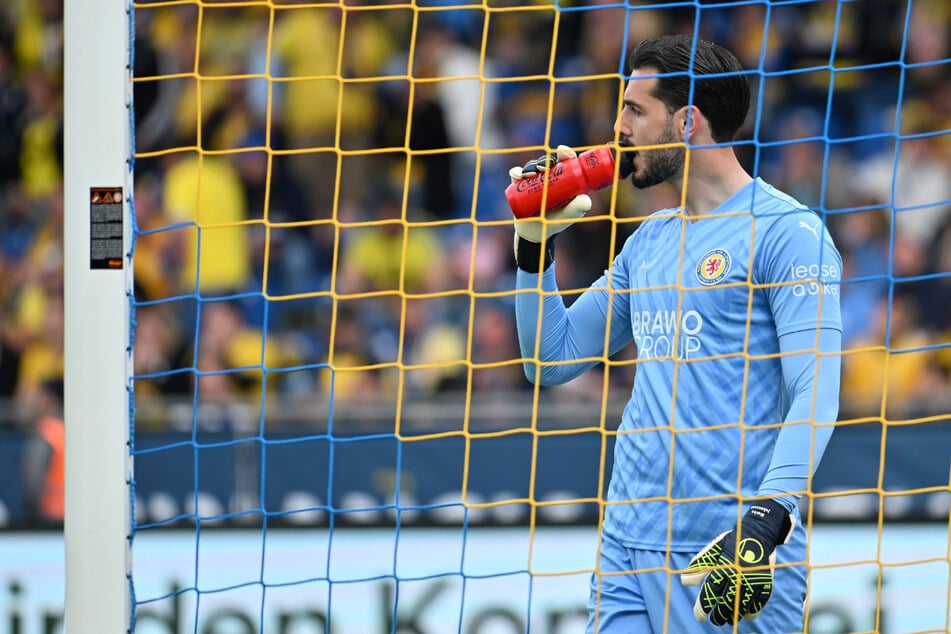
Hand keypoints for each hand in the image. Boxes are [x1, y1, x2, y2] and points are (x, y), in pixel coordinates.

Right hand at [511, 145, 591, 243]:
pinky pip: (516, 175)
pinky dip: (517, 172)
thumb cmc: (556, 223)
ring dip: (531, 165)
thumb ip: (577, 209)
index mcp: (564, 180)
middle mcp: (548, 177)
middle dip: (546, 159)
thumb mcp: (569, 216)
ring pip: (532, 166)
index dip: (565, 153)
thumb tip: (586, 199)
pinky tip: (519, 176)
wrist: (536, 233)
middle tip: (546, 166)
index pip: (565, 162)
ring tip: (531, 174)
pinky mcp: (520, 186)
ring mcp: (534, 181)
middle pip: (548, 161)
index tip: (563, 152)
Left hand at [681, 499, 795, 625]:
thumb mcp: (713, 550)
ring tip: (728, 619)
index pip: (711, 592)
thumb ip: (699, 566)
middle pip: (727, 604)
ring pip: (743, 607)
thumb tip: (684, 582)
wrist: (758, 532)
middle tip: (715, 621)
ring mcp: (754, 580)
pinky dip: (752, 612)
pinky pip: (759, 604)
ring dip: (734, 616)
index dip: (703, 607)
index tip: (700, 617)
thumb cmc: (731, 543)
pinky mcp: (766, 582)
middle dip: (719, 616)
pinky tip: (746, 614)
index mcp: (723, 566)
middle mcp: (739, 575)